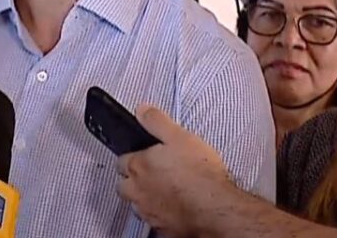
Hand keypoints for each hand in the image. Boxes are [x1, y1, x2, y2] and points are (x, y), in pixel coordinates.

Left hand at [116, 105, 239, 237]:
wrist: (215, 207)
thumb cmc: (199, 174)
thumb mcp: (179, 136)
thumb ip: (156, 121)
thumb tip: (142, 110)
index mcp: (137, 167)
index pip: (121, 160)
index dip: (132, 156)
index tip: (143, 155)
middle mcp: (137, 192)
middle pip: (123, 186)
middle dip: (132, 180)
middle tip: (151, 174)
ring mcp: (148, 212)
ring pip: (137, 205)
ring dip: (145, 198)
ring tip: (164, 191)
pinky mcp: (162, 229)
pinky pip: (154, 221)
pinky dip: (161, 215)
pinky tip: (174, 209)